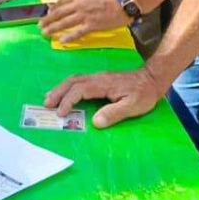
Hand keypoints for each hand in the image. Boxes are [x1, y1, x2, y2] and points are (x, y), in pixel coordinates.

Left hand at [40, 0, 129, 41]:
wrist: (123, 1)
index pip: (62, 2)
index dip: (53, 7)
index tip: (47, 12)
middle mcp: (78, 5)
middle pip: (59, 13)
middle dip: (48, 19)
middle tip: (40, 24)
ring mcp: (84, 16)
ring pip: (65, 23)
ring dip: (53, 28)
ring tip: (45, 32)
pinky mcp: (92, 25)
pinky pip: (78, 32)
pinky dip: (69, 37)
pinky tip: (62, 41)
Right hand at [44, 67, 162, 128]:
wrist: (151, 79)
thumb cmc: (143, 93)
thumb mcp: (133, 106)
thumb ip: (114, 113)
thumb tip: (95, 122)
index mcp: (103, 84)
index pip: (79, 90)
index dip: (68, 101)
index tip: (61, 113)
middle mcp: (97, 78)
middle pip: (72, 81)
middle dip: (58, 92)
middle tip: (46, 104)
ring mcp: (97, 77)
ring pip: (74, 79)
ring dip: (60, 88)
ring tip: (49, 99)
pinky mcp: (99, 79)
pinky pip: (78, 81)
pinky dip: (67, 87)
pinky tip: (64, 93)